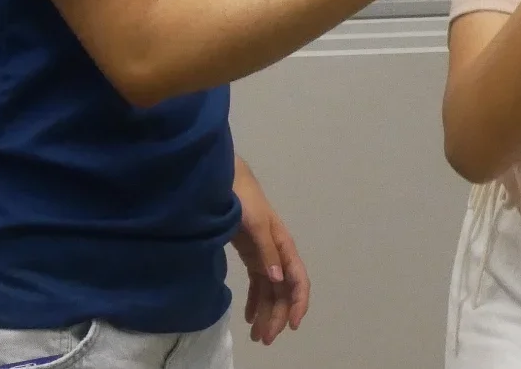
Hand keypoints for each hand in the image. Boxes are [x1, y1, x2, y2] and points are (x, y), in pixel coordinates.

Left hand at [231, 158, 310, 346]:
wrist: (222, 181)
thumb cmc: (242, 198)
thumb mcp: (254, 222)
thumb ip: (266, 251)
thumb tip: (278, 280)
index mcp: (283, 243)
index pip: (297, 278)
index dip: (298, 302)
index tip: (293, 325)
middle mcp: (277, 252)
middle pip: (283, 290)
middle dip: (278, 315)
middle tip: (265, 339)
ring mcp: (263, 254)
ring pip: (271, 290)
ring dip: (267, 312)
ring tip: (257, 335)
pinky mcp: (250, 254)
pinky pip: (258, 283)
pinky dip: (256, 301)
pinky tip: (249, 317)